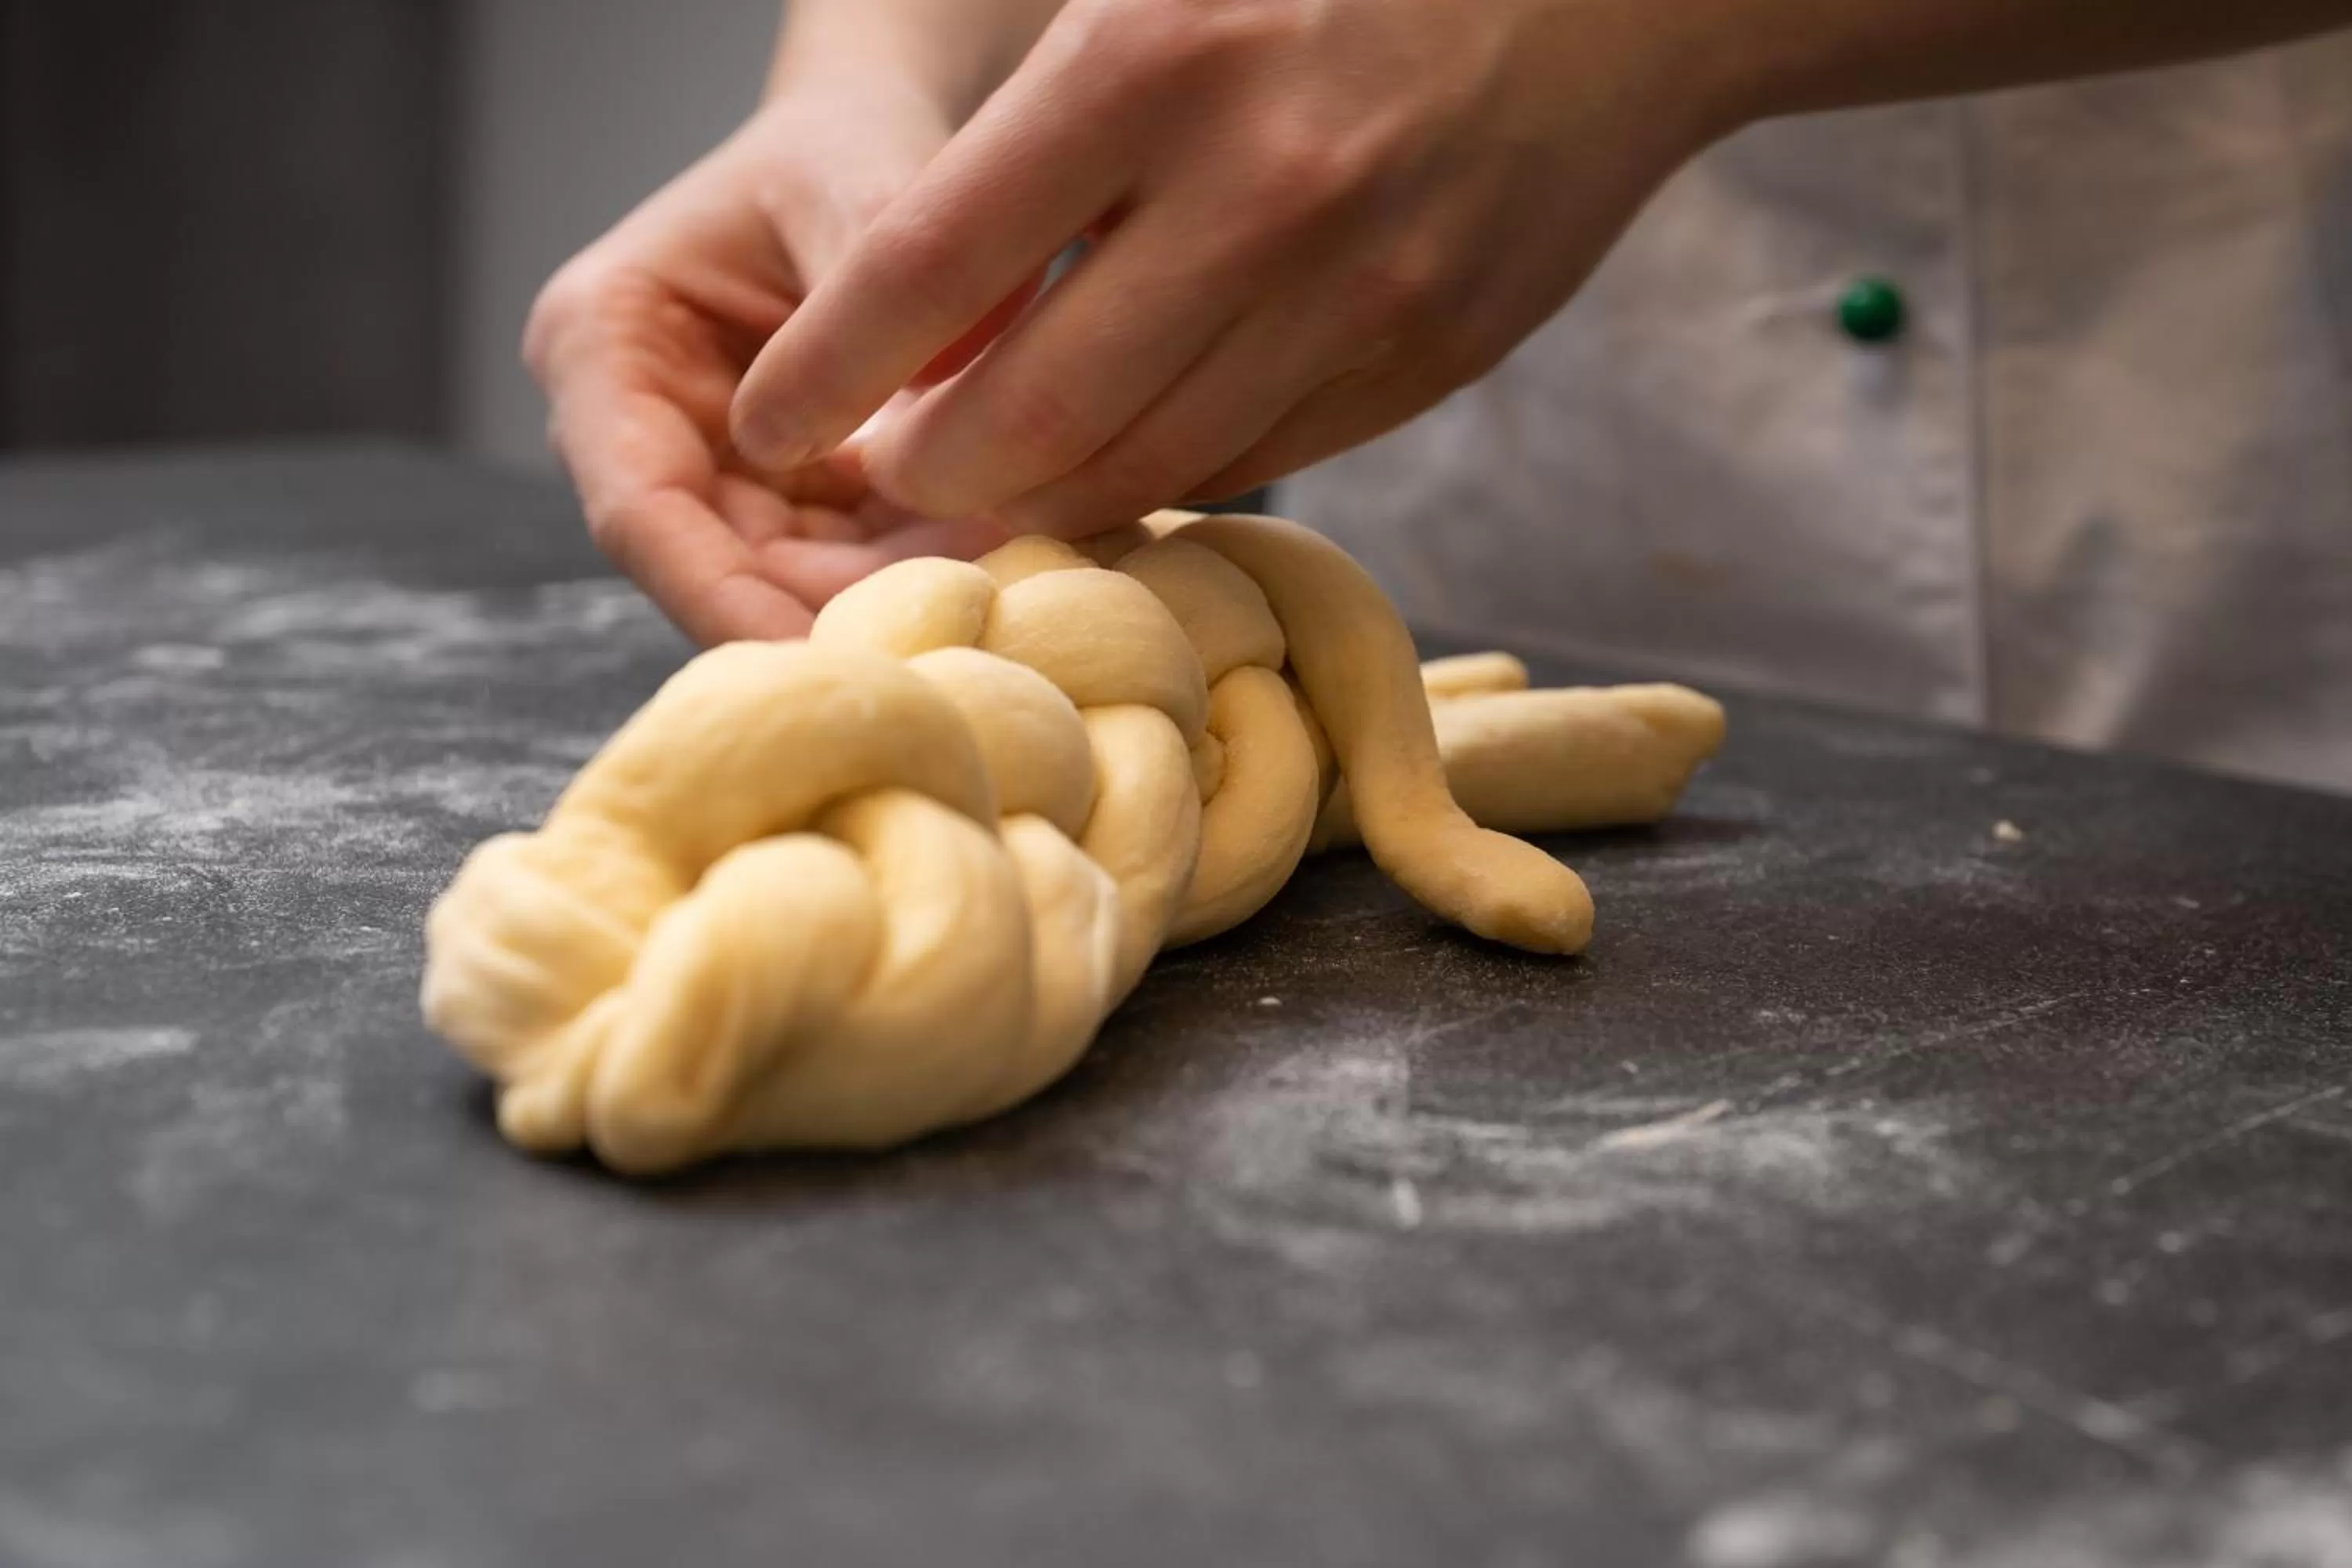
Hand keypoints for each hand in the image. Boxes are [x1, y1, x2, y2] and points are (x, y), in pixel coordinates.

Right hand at [525, 85, 1021, 644]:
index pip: (642, 513)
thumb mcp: (857, 183)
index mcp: (601, 347)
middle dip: (836, 615)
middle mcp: (639, 431)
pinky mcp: (790, 507)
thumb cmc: (840, 145)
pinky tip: (1012, 570)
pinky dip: (925, 573)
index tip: (822, 666)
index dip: (725, 603)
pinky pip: (853, 567)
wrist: (872, 152)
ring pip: (794, 584)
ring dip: (894, 603)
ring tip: (1006, 598)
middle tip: (954, 642)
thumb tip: (943, 417)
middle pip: (720, 571)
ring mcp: (716, 478)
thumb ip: (881, 291)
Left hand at [727, 0, 1736, 537]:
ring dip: (1052, 494)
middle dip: (934, 473)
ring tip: (997, 478)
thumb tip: (919, 296)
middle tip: (888, 476)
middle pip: (1034, 416)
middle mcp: (1257, 189)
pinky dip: (1175, 468)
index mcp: (1153, 59)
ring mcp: (1359, 290)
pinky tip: (1137, 444)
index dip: (825, 372)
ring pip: (1150, 464)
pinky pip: (1259, 457)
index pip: (926, 265)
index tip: (762, 422)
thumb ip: (1042, 129)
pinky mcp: (1428, 356)